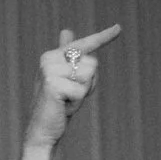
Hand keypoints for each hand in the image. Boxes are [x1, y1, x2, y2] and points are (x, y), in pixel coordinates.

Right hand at [26, 25, 120, 148]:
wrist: (41, 132)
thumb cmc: (57, 106)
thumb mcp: (66, 79)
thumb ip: (68, 57)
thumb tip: (66, 30)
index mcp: (52, 56)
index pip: (83, 44)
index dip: (103, 37)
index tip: (119, 28)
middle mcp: (49, 59)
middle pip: (92, 63)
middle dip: (88, 83)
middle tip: (70, 96)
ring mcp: (49, 71)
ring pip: (89, 75)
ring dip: (83, 93)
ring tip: (66, 101)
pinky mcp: (53, 84)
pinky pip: (81, 90)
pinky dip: (77, 103)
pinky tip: (63, 107)